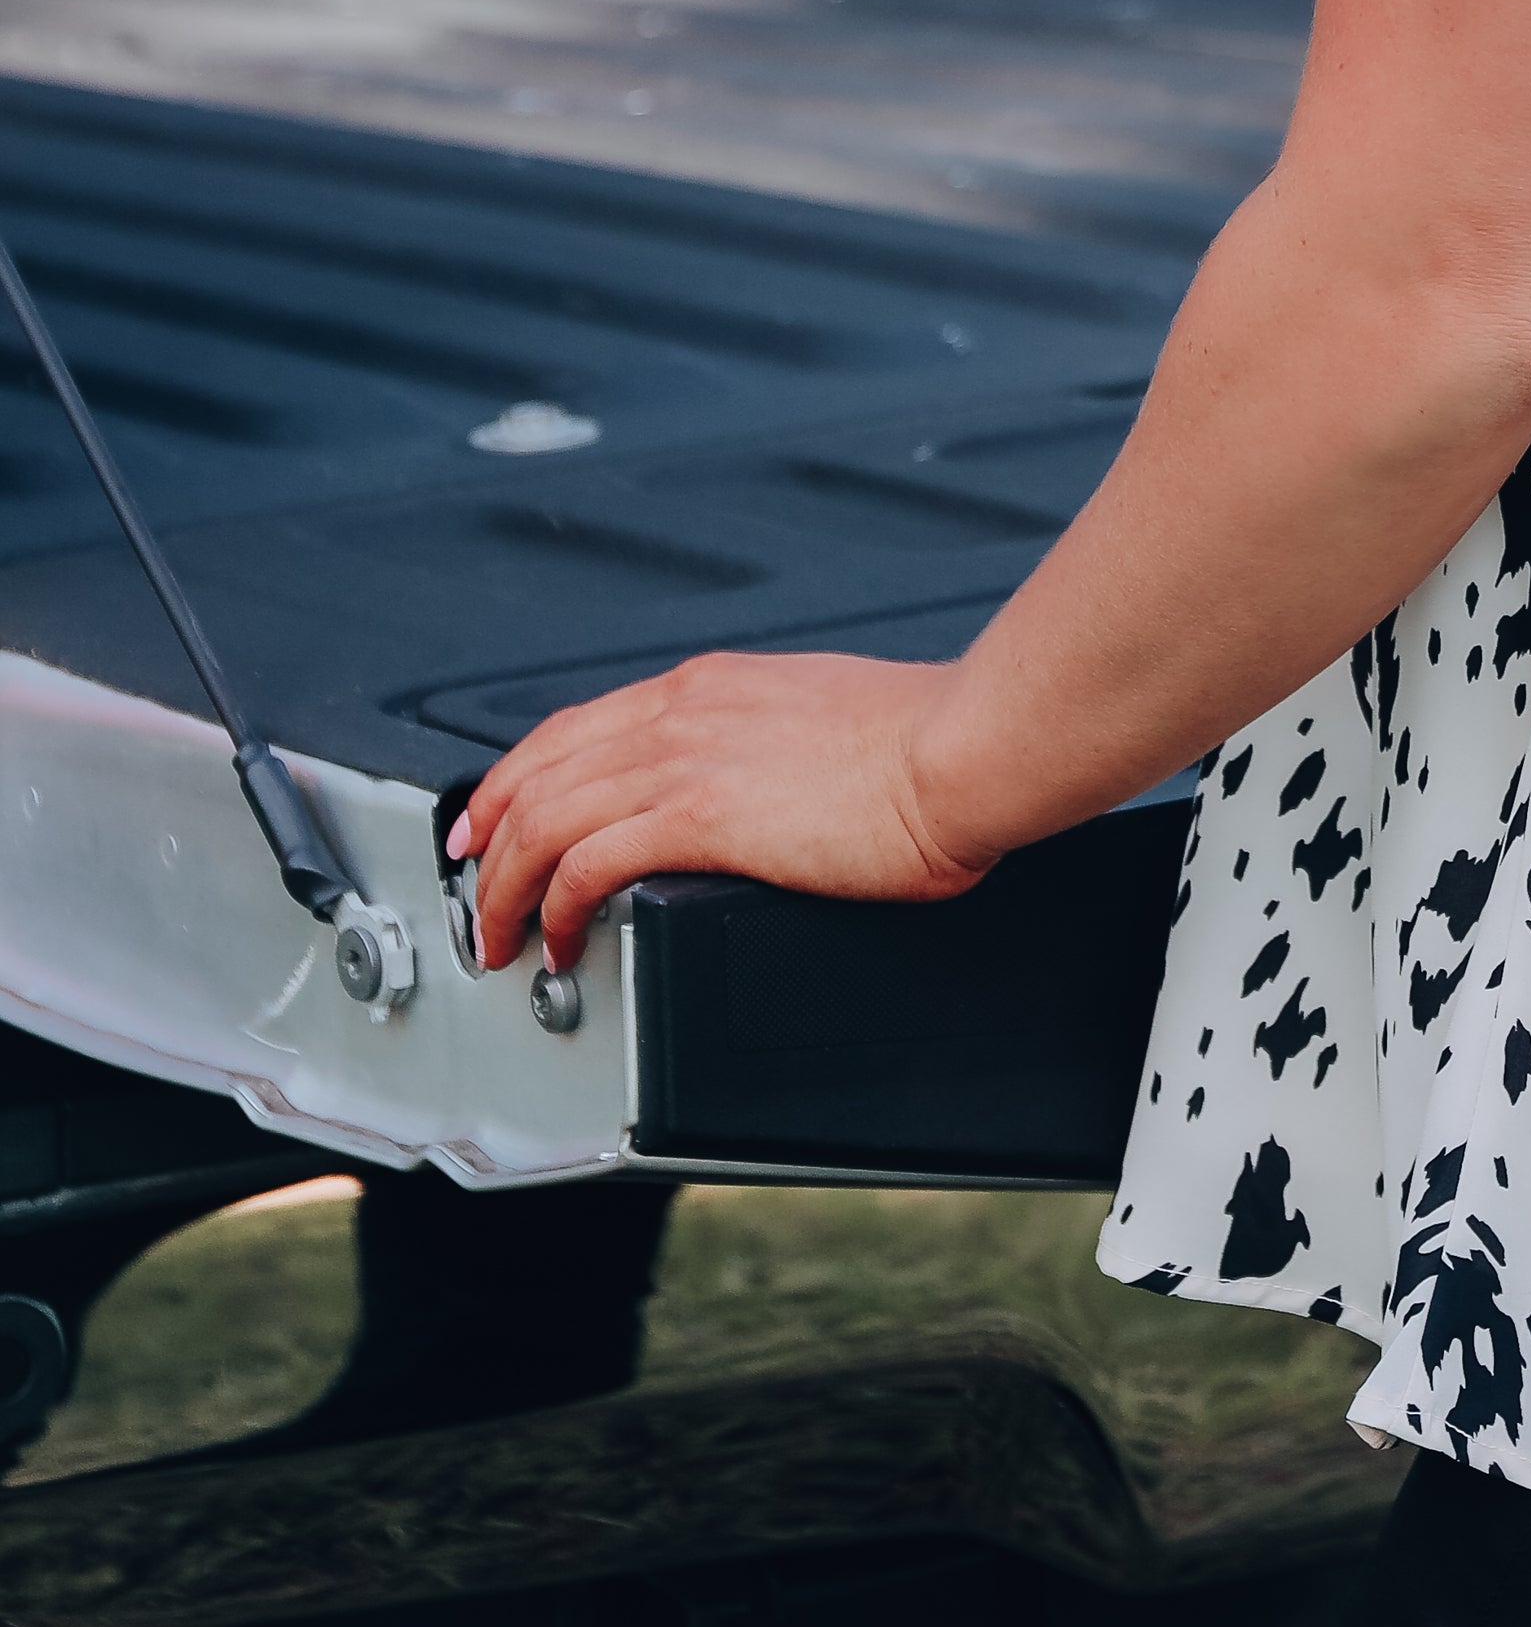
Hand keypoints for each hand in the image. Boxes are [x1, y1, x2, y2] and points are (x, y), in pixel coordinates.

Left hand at [455, 652, 994, 974]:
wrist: (964, 750)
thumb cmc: (929, 741)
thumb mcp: (828, 720)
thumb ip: (778, 745)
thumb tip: (771, 788)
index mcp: (713, 685)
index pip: (578, 726)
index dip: (517, 776)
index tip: (492, 816)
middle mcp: (684, 711)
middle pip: (541, 771)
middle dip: (488, 838)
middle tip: (470, 888)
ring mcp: (686, 758)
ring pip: (544, 819)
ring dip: (505, 886)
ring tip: (499, 937)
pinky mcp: (699, 816)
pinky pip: (585, 864)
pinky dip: (551, 908)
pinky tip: (556, 941)